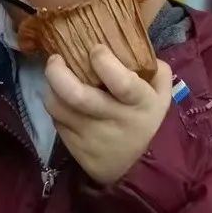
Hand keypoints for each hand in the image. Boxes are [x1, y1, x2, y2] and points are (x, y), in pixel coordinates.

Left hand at [44, 48, 171, 185]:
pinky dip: (55, 105)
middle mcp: (114, 120)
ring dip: (51, 87)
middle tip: (55, 59)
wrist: (130, 166)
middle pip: (77, 95)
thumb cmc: (143, 118)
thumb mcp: (160, 95)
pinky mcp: (73, 146)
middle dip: (58, 73)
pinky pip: (56, 119)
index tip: (95, 49)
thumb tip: (137, 46)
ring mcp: (91, 135)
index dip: (104, 62)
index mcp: (140, 104)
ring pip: (58, 107)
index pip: (122, 83)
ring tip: (55, 76)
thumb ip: (156, 69)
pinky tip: (61, 98)